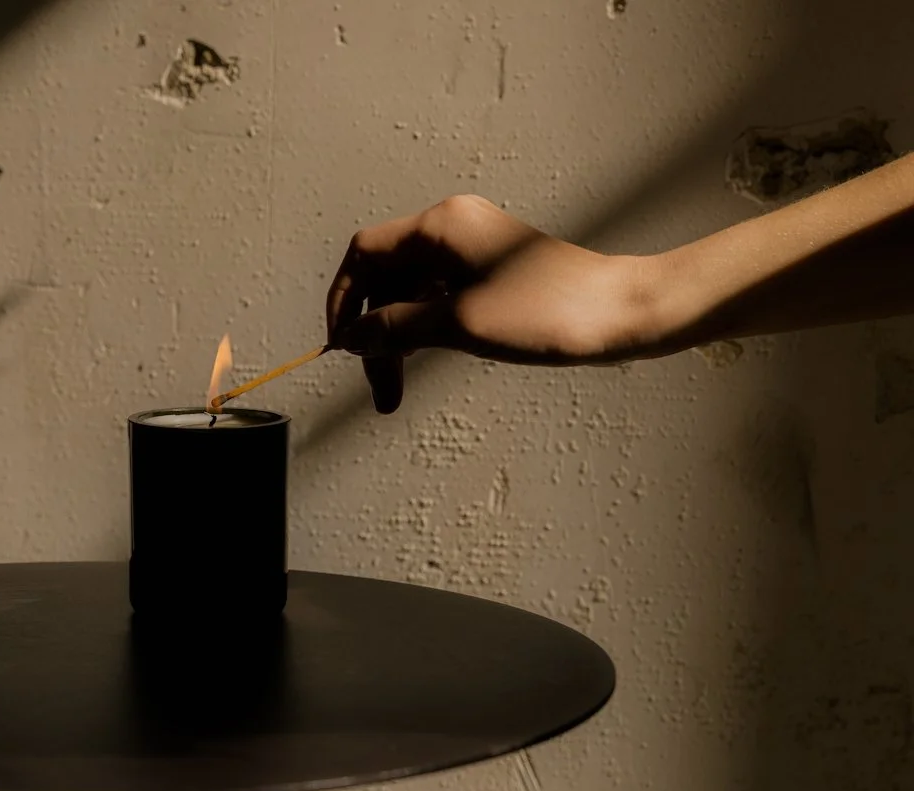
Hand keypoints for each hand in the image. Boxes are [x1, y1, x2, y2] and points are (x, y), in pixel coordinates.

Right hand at [325, 194, 657, 412]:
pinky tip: (424, 361)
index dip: (343, 300)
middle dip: (374, 332)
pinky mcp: (492, 272)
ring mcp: (474, 249)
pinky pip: (437, 296)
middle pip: (386, 278)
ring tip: (395, 390)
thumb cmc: (549, 312)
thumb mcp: (459, 324)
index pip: (363, 254)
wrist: (623, 314)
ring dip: (398, 339)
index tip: (341, 347)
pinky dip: (423, 329)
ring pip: (411, 293)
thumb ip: (396, 328)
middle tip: (379, 388)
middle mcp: (453, 228)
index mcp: (441, 226)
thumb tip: (351, 338)